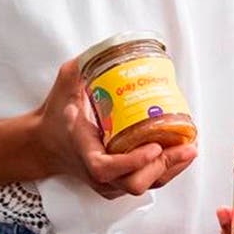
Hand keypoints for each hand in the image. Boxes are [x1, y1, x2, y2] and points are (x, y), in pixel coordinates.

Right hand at [34, 59, 196, 198]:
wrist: (44, 145)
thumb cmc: (55, 117)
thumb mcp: (64, 87)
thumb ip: (81, 67)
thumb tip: (105, 48)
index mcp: (83, 151)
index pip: (106, 168)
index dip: (132, 162)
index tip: (154, 148)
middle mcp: (96, 173)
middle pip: (133, 183)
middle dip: (162, 166)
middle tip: (184, 146)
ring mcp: (107, 182)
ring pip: (142, 185)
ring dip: (170, 170)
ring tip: (190, 148)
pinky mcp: (116, 183)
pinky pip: (144, 183)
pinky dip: (165, 172)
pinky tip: (181, 154)